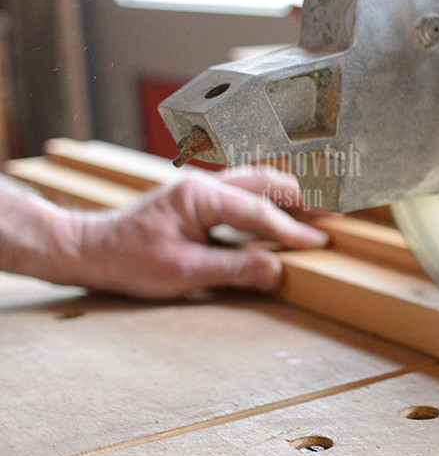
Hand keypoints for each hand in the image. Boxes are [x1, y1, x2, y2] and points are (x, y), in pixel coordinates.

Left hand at [68, 168, 328, 299]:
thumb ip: (233, 268)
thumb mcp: (182, 273)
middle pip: (265, 182)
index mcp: (199, 197)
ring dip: (288, 196)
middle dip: (302, 198)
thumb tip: (276, 269)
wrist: (89, 250)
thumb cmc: (128, 261)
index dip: (292, 230)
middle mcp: (203, 184)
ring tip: (317, 213)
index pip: (257, 211)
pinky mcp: (200, 199)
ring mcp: (201, 189)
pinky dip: (270, 202)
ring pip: (257, 182)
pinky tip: (282, 215)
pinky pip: (244, 193)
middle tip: (333, 214)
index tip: (320, 243)